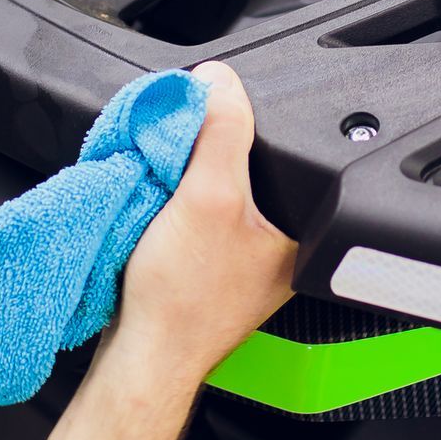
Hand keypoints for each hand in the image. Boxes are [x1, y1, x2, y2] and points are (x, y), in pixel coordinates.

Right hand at [111, 62, 294, 384]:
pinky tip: (160, 200)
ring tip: (169, 172)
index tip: (211, 114)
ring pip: (220, 186)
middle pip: (251, 165)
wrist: (139, 357)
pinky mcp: (208, 265)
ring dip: (190, 171)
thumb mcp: (207, 195)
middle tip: (183, 145)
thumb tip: (221, 83)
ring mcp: (242, 257)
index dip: (247, 122)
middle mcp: (279, 245)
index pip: (285, 150)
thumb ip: (221, 131)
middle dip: (215, 146)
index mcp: (301, 230)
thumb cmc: (181, 300)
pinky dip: (177, 198)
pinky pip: (196, 210)